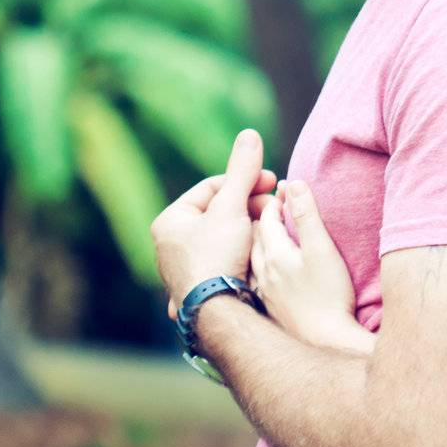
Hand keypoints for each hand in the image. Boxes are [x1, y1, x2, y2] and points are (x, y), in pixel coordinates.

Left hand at [152, 130, 276, 314]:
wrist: (217, 312)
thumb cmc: (218, 257)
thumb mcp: (233, 207)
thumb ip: (243, 171)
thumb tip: (249, 134)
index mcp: (170, 220)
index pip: (213, 187)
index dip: (245, 181)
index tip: (271, 183)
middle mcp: (170, 245)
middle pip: (220, 213)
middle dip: (250, 209)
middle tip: (276, 210)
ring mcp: (185, 269)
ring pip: (225, 238)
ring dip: (249, 232)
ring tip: (271, 233)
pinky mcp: (200, 289)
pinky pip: (225, 262)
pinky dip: (243, 256)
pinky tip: (259, 256)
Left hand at [251, 178, 371, 353]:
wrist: (322, 343)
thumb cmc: (325, 295)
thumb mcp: (320, 248)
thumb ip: (306, 214)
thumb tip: (295, 183)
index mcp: (270, 252)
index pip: (260, 215)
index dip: (272, 198)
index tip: (285, 188)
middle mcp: (257, 271)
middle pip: (249, 233)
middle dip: (260, 215)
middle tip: (278, 205)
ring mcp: (257, 290)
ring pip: (249, 255)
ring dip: (258, 239)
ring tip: (273, 231)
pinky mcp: (264, 307)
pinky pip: (252, 275)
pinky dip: (258, 261)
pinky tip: (270, 265)